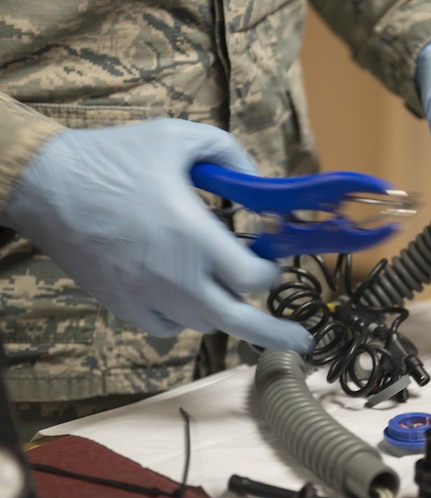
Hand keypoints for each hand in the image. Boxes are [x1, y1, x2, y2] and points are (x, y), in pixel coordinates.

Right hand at [0, 119, 313, 353]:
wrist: (45, 185)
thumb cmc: (113, 158)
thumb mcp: (180, 138)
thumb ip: (231, 157)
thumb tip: (261, 185)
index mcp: (193, 236)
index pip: (253, 277)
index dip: (271, 269)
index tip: (270, 256)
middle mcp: (173, 276)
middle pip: (237, 320)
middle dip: (275, 332)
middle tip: (301, 340)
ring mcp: (146, 296)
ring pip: (204, 323)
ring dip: (226, 308)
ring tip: (233, 291)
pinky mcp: (123, 306)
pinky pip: (169, 327)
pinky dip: (187, 315)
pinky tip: (187, 290)